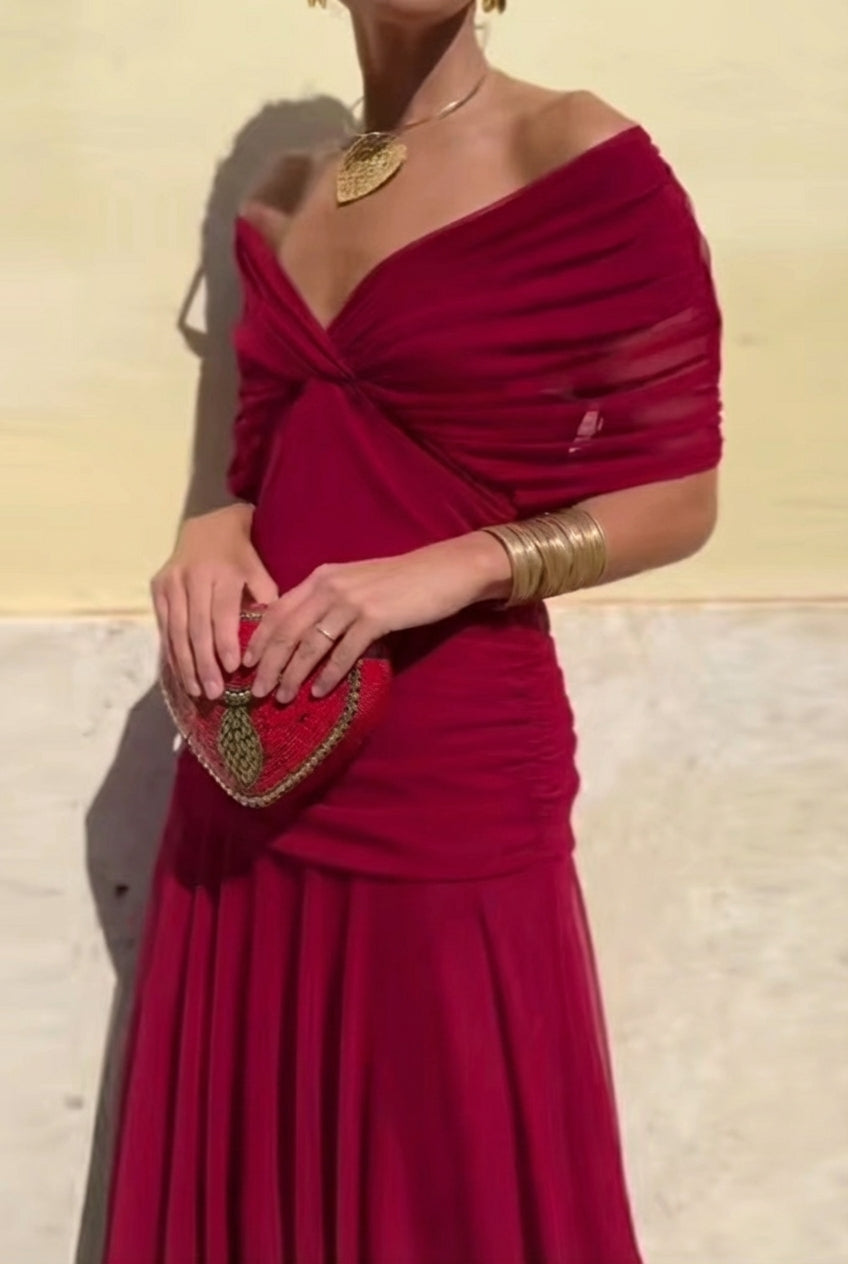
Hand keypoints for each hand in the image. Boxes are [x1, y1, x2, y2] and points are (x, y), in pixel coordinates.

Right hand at [150, 503, 277, 698]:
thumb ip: (265, 599)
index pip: (222, 613)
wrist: (208, 526)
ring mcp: (171, 582)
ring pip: (177, 630)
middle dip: (204, 663)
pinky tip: (180, 674)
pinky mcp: (157, 587)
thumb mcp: (260, 568)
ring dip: (185, 664)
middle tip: (213, 692)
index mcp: (222, 571)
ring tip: (196, 691)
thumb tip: (271, 637)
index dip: (225, 642)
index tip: (232, 669)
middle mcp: (192, 576)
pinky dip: (172, 652)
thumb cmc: (242, 554)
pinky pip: (164, 626)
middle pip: (196, 627)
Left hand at [244, 531, 510, 702]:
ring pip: (310, 645)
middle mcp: (329, 586)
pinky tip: (319, 692)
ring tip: (282, 698)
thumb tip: (303, 633)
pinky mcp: (374, 618)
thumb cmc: (400, 581)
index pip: (277, 610)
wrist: (443, 571)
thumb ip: (328, 601)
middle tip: (256, 691)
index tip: (246, 664)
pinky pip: (343, 652)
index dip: (259, 639)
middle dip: (268, 664)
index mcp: (320, 577)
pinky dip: (329, 675)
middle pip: (286, 630)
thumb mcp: (355, 583)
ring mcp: (351, 602)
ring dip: (293, 675)